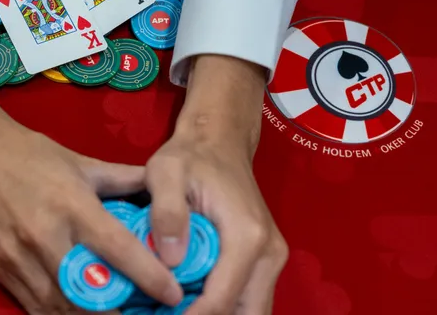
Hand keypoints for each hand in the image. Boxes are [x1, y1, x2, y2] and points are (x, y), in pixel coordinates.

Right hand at [0, 52, 183, 313]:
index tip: (173, 294)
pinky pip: (33, 306)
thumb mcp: (79, 160)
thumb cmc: (28, 152)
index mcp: (72, 204)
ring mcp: (17, 256)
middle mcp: (45, 235)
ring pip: (60, 307)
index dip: (149, 276)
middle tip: (144, 313)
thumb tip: (160, 189)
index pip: (118, 249)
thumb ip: (121, 179)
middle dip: (120, 312)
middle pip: (89, 293)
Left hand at [146, 55, 287, 314]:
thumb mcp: (165, 172)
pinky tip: (188, 297)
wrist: (220, 140)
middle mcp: (269, 253)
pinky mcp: (265, 259)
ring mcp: (271, 258)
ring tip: (173, 308)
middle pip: (246, 314)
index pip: (222, 299)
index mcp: (247, 236)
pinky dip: (222, 304)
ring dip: (216, 312)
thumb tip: (170, 259)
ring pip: (250, 309)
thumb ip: (166, 212)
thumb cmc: (190, 155)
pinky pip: (247, 296)